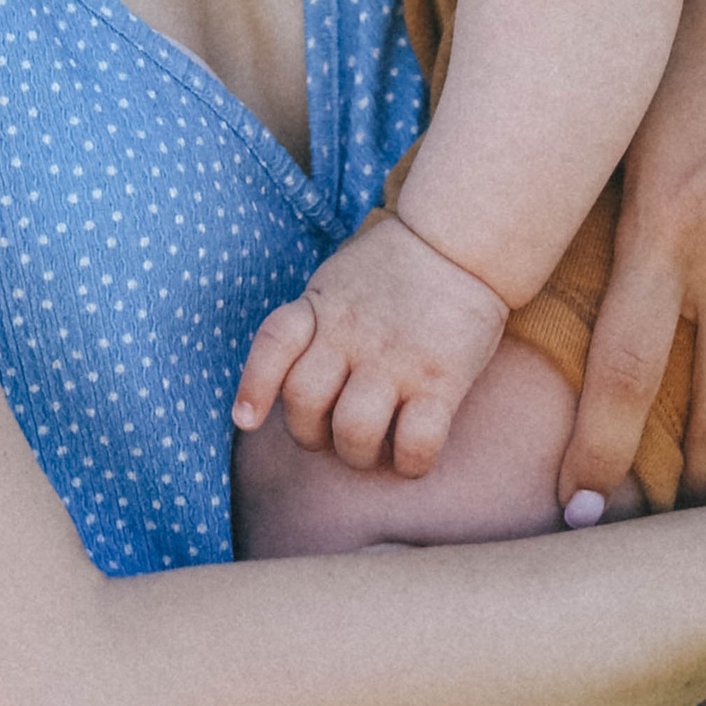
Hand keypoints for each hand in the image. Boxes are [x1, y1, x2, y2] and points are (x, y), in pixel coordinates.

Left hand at [232, 215, 512, 476]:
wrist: (460, 241)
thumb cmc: (393, 271)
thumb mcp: (337, 282)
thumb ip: (312, 323)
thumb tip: (288, 379)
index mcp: (321, 307)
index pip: (273, 342)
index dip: (254, 385)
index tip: (245, 419)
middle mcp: (351, 334)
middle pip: (304, 403)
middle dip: (311, 436)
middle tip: (334, 434)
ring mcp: (395, 358)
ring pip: (353, 432)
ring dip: (357, 455)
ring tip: (374, 448)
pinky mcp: (440, 380)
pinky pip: (416, 443)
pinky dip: (409, 463)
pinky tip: (412, 455)